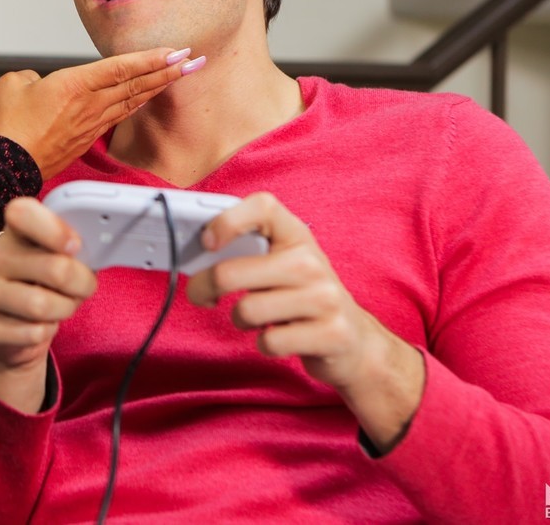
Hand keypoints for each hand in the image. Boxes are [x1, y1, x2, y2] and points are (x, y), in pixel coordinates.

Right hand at [0, 48, 201, 178]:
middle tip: (191, 60)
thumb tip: (36, 82)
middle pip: (135, 83)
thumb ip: (29, 77)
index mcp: (75, 85)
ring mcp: (91, 122)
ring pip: (131, 100)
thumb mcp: (12, 85)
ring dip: (157, 86)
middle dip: (166, 71)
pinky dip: (136, 104)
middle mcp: (90, 103)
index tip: (174, 52)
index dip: (150, 59)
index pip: (121, 67)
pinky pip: (119, 115)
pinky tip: (146, 98)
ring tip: (178, 75)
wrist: (9, 165)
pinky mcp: (88, 137)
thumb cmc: (11, 128)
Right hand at [0, 197, 96, 411]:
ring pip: (41, 304)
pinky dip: (45, 333)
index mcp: (14, 230)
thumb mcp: (64, 260)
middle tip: (84, 288)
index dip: (54, 229)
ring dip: (64, 310)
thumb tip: (103, 247)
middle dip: (81, 284)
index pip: (22, 213)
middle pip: (53, 268)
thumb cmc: (47, 286)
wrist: (17, 330)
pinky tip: (37, 326)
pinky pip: (29, 332)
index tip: (76, 246)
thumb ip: (78, 248)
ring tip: (61, 307)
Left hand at [185, 192, 423, 451]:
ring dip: (241, 320)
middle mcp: (312, 261)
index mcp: (296, 235)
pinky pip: (269, 342)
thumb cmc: (302, 296)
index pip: (263, 206)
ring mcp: (325, 298)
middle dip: (203, 288)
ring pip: (246, 311)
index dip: (228, 220)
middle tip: (201, 294)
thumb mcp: (281, 264)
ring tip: (259, 318)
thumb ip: (246, 252)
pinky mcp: (331, 334)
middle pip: (230, 273)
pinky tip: (281, 336)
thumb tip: (194, 254)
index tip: (207, 243)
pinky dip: (264, 344)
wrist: (354, 341)